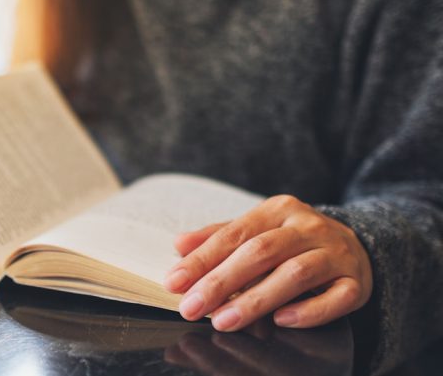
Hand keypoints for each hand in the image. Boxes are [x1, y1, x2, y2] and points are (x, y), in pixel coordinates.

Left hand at [164, 195, 372, 330]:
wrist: (356, 246)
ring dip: (256, 300)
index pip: (234, 234)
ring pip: (295, 274)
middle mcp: (308, 227)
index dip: (202, 259)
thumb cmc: (293, 241)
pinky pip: (336, 298)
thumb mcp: (257, 230)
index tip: (174, 282)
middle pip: (260, 253)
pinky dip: (308, 311)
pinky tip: (282, 321)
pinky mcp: (356, 281)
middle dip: (221, 282)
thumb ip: (218, 237)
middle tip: (191, 308)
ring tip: (224, 321)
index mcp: (278, 210)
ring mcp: (336, 253)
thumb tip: (179, 244)